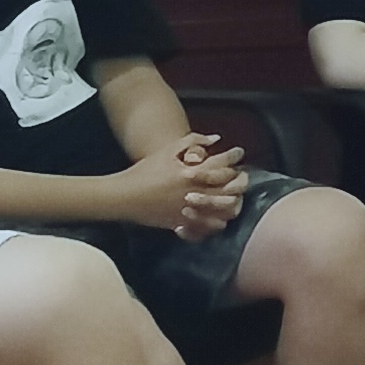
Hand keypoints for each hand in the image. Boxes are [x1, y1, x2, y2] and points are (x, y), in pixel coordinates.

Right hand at [112, 136, 246, 235]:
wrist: (122, 196)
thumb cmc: (144, 170)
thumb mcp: (167, 151)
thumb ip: (193, 141)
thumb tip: (216, 138)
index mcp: (192, 172)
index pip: (224, 163)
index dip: (235, 156)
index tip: (238, 152)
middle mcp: (194, 192)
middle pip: (231, 187)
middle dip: (240, 178)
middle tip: (241, 173)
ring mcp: (190, 210)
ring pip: (225, 209)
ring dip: (233, 200)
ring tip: (234, 192)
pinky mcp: (182, 223)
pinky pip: (209, 226)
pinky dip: (218, 220)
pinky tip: (219, 211)